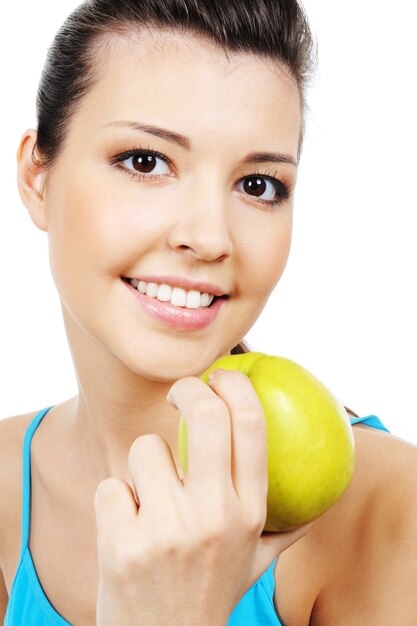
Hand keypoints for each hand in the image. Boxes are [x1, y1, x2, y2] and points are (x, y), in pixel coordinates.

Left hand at [94, 369, 310, 625]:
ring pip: (145, 449)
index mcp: (250, 514)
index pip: (251, 425)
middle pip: (203, 415)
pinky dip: (115, 501)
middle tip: (180, 392)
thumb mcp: (256, 563)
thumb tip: (318, 494)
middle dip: (187, 388)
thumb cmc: (209, 593)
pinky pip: (111, 485)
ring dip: (143, 466)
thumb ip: (285, 526)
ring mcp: (166, 531)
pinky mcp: (121, 545)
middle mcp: (214, 518)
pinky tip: (126, 530)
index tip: (221, 376)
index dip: (235, 386)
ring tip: (149, 500)